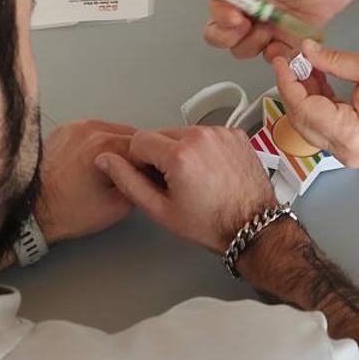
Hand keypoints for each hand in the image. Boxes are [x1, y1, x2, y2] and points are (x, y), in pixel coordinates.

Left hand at [34, 120, 137, 243]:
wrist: (33, 211)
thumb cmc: (68, 212)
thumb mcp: (118, 207)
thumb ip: (139, 184)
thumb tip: (149, 174)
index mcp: (104, 145)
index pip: (144, 145)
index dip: (149, 162)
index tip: (147, 174)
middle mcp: (89, 129)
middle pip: (129, 134)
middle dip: (132, 153)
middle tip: (128, 174)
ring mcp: (74, 127)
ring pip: (111, 129)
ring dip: (115, 146)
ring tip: (107, 170)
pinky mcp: (63, 130)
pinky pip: (91, 131)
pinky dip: (96, 143)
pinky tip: (91, 162)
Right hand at [95, 127, 276, 253]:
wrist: (253, 227)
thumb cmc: (211, 224)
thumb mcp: (160, 210)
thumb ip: (128, 181)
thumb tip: (106, 160)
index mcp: (180, 154)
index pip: (139, 140)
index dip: (140, 162)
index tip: (153, 180)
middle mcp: (202, 135)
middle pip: (162, 134)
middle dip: (161, 156)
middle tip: (175, 184)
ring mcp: (221, 132)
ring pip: (183, 133)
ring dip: (182, 150)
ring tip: (195, 179)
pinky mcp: (235, 134)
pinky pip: (206, 134)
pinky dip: (203, 148)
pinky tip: (210, 171)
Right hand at [202, 0, 358, 60]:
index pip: (217, 4)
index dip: (220, 15)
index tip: (236, 17)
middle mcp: (251, 9)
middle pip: (219, 32)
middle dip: (226, 36)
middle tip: (248, 27)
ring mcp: (268, 27)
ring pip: (241, 48)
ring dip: (251, 45)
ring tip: (272, 31)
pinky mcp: (287, 41)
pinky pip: (271, 57)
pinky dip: (275, 56)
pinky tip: (287, 45)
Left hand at [271, 38, 358, 167]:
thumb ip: (335, 60)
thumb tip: (306, 50)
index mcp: (348, 134)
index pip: (302, 108)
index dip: (287, 81)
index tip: (281, 59)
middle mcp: (343, 150)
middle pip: (301, 120)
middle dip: (293, 88)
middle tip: (291, 58)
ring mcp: (347, 153)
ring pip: (311, 124)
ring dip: (305, 95)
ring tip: (308, 65)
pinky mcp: (352, 148)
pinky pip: (325, 126)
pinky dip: (319, 104)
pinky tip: (320, 80)